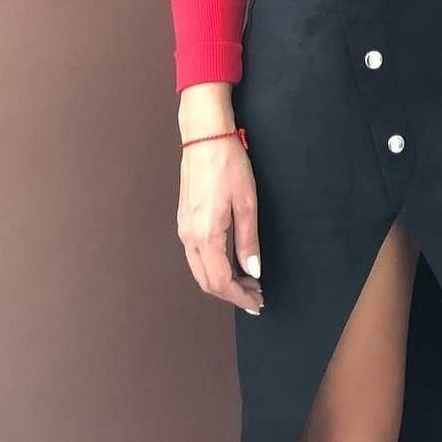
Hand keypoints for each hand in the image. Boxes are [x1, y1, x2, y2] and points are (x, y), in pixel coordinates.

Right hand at [177, 84, 263, 315]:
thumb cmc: (228, 165)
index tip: (257, 304)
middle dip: (231, 294)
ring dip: (222, 282)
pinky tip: (231, 263)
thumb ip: (248, 241)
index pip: (220, 281)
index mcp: (205, 235)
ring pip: (199, 270)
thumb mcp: (247, 204)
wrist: (205, 137)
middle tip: (256, 297)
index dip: (239, 297)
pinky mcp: (184, 220)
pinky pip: (196, 256)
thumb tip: (253, 271)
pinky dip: (213, 268)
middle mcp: (189, 237)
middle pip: (206, 281)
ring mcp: (183, 229)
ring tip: (248, 283)